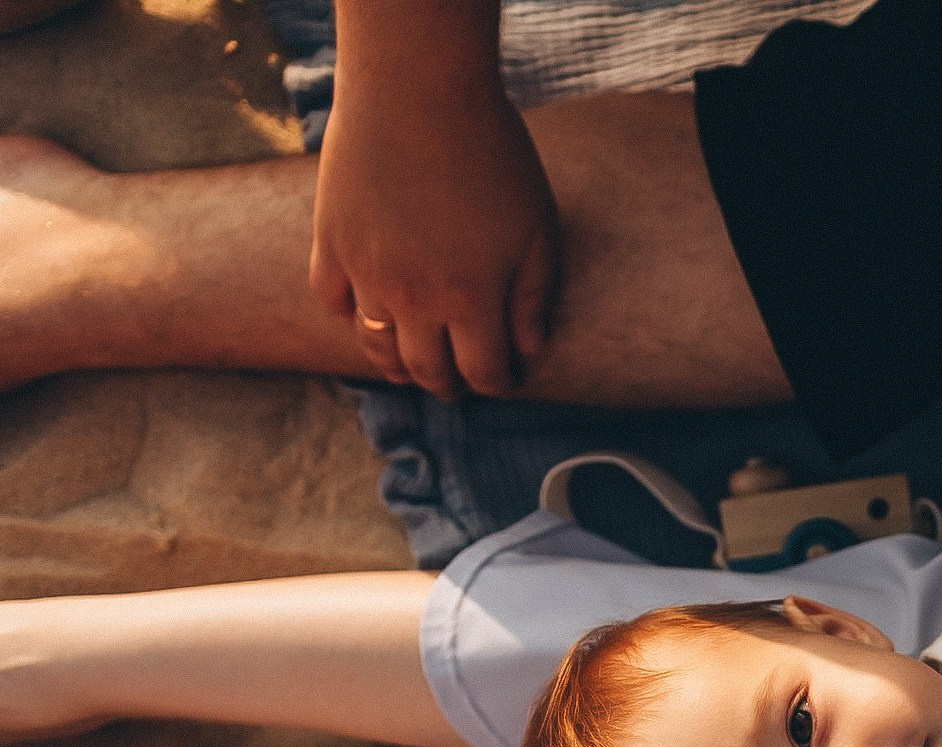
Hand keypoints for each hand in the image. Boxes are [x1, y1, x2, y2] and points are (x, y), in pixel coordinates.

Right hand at [310, 74, 560, 398]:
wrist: (417, 89)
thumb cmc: (491, 154)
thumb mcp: (538, 227)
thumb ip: (534, 296)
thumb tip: (528, 350)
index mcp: (471, 300)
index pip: (482, 373)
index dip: (497, 383)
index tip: (503, 379)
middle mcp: (414, 299)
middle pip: (427, 370)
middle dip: (447, 386)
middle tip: (455, 387)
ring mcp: (364, 272)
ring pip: (375, 346)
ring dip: (396, 364)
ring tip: (410, 367)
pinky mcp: (329, 239)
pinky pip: (331, 300)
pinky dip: (348, 315)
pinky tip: (364, 314)